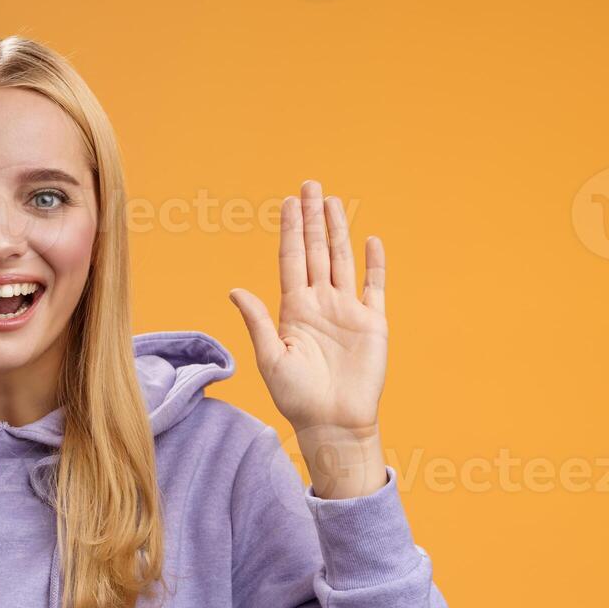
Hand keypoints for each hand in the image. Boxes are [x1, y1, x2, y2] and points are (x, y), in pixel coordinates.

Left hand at [228, 180, 391, 498]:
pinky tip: (370, 240)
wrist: (334, 422)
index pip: (292, 260)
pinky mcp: (372, 322)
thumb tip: (234, 290)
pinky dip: (374, 263)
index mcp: (294, 309)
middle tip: (310, 185)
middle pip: (316, 251)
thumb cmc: (298, 398)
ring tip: (333, 201)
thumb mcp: (271, 358)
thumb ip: (258, 321)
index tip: (288, 203)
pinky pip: (374, 285)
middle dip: (312, 219)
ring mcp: (347, 310)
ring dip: (338, 231)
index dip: (290, 231)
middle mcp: (320, 303)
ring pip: (342, 260)